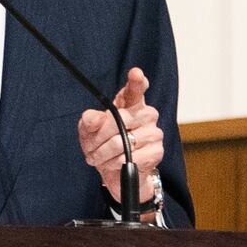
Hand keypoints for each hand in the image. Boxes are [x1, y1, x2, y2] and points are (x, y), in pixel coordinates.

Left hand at [84, 68, 166, 210]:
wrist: (116, 174)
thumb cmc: (104, 146)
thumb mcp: (89, 132)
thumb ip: (89, 122)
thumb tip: (93, 118)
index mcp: (132, 103)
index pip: (137, 88)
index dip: (136, 81)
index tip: (135, 73)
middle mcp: (147, 114)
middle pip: (119, 119)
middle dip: (99, 136)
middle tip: (90, 148)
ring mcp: (154, 133)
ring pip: (122, 141)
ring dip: (103, 153)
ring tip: (97, 158)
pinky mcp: (156, 152)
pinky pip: (130, 157)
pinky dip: (114, 164)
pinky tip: (111, 164)